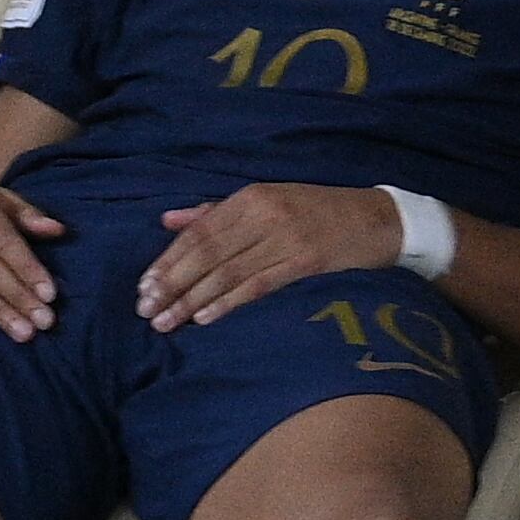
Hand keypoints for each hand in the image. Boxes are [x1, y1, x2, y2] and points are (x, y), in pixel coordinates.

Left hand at [139, 184, 401, 331]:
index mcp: (250, 197)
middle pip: (207, 253)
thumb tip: (168, 220)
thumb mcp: (267, 200)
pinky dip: (228, 302)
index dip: (168, 260)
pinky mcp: (305, 261)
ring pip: (227, 272)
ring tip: (166, 323)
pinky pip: (258, 285)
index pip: (198, 232)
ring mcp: (285, 237)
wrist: (376, 219)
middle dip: (172, 284)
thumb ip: (215, 211)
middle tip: (146, 311)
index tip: (143, 287)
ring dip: (192, 299)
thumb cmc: (317, 211)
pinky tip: (205, 318)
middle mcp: (264, 214)